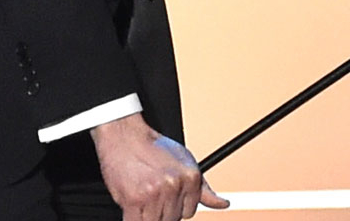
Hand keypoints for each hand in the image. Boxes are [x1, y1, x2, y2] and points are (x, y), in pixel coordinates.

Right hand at [92, 113, 227, 220]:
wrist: (126, 137)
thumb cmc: (154, 149)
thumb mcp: (185, 163)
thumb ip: (204, 189)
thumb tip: (224, 204)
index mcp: (191, 177)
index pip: (189, 212)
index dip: (176, 207)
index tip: (167, 199)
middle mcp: (175, 185)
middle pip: (173, 218)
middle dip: (162, 211)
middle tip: (152, 195)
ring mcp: (154, 193)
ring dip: (148, 215)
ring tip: (143, 197)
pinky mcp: (134, 199)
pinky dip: (133, 219)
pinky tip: (133, 205)